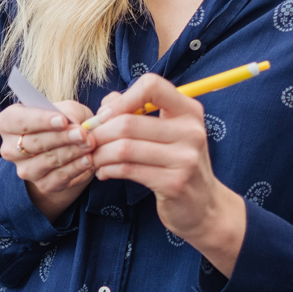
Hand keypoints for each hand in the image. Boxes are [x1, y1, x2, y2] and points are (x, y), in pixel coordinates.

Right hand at [0, 101, 98, 221]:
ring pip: (47, 161)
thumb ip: (68, 112)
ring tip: (89, 144)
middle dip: (60, 137)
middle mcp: (10, 149)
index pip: (18, 121)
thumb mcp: (66, 108)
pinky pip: (59, 177)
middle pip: (33, 143)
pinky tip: (88, 159)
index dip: (40, 121)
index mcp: (7, 123)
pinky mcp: (42, 185)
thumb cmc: (64, 121)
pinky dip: (75, 168)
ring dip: (70, 152)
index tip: (62, 120)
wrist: (69, 145)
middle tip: (82, 133)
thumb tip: (73, 124)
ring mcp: (25, 169)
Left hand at [88, 74, 245, 274]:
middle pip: (127, 123)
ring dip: (100, 154)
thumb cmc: (177, 163)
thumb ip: (137, 111)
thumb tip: (106, 103)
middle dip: (99, 133)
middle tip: (88, 142)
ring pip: (123, 148)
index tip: (107, 116)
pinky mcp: (174, 183)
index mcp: (189, 111)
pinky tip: (103, 172)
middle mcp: (190, 131)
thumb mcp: (167, 132)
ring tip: (94, 159)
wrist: (204, 205)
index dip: (122, 99)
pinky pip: (128, 170)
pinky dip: (107, 170)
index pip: (151, 86)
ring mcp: (185, 159)